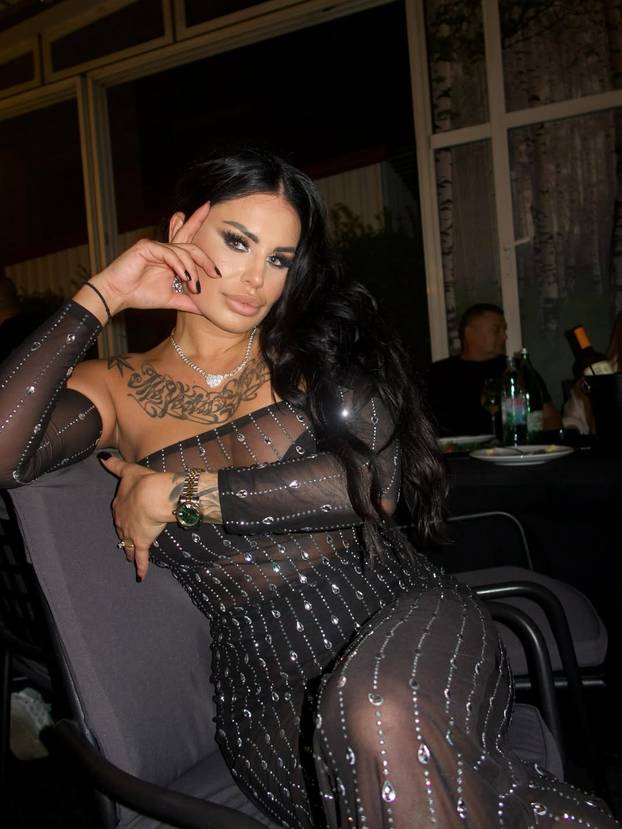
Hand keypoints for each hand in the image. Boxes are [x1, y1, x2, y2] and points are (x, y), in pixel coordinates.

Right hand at [84, 201, 219, 316]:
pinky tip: (184, 276)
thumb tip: (206, 309)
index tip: (218, 268)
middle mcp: (165, 249)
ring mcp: (156, 246)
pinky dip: (179, 265)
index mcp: (171, 259)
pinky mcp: (146, 247)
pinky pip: (168, 253)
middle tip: (215, 273)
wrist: (117, 296)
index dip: (205, 250)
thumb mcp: (171, 300)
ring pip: (182, 251)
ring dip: (192, 269)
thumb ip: (188, 301)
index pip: (190, 247)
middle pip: (190, 241)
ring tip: (194, 286)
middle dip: (205, 256)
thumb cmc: (140, 295)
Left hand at [99, 453, 172, 579]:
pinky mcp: (142, 542)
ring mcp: (131, 533)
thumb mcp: (128, 470)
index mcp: (119, 504)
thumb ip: (115, 465)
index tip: (125, 515)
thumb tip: (101, 457)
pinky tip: (140, 576)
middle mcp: (122, 521)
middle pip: (122, 529)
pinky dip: (140, 567)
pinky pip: (141, 557)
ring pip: (129, 544)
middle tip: (126, 539)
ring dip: (129, 551)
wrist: (151, 496)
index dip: (123, 513)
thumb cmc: (142, 482)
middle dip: (124, 534)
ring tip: (129, 557)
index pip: (119, 510)